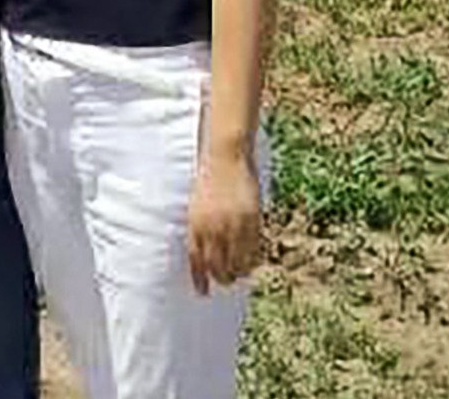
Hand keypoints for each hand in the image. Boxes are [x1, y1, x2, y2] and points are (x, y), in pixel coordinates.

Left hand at [187, 151, 263, 294]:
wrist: (225, 156)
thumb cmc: (207, 179)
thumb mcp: (196, 206)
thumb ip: (200, 229)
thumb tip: (204, 254)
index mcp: (195, 225)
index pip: (197, 262)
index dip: (201, 280)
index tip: (203, 292)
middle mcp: (214, 228)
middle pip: (218, 267)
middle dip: (221, 279)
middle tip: (224, 283)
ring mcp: (234, 224)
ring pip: (238, 262)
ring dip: (238, 272)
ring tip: (238, 275)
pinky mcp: (252, 219)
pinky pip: (253, 248)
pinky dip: (252, 259)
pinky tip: (251, 263)